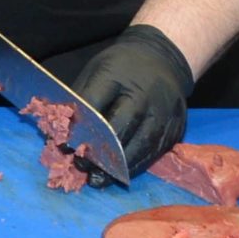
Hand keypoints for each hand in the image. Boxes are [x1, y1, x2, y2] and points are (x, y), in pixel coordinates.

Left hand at [73, 24, 195, 176]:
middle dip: (99, 152)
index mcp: (118, 75)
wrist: (163, 57)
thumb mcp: (96, 71)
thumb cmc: (122, 66)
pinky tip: (121, 173)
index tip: (65, 146)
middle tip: (82, 168)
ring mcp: (164, 112)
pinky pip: (155, 152)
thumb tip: (62, 130)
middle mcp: (145, 94)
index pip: (95, 105)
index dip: (79, 129)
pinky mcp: (176, 128)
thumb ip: (82, 98)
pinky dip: (136, 165)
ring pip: (140, 146)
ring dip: (117, 167)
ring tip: (99, 180)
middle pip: (120, 129)